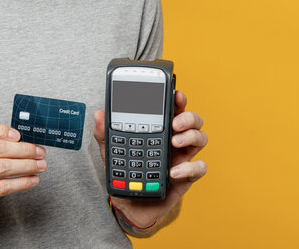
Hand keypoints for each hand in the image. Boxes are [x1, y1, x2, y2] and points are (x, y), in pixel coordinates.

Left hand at [93, 90, 207, 228]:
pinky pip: (199, 168)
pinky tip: (174, 172)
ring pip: (200, 139)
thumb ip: (105, 134)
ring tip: (175, 141)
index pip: (171, 109)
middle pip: (192, 120)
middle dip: (188, 116)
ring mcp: (182, 158)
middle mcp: (174, 140)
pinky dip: (190, 168)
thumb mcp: (112, 153)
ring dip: (191, 136)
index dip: (177, 99)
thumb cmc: (126, 175)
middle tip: (175, 121)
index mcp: (158, 130)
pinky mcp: (186, 177)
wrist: (130, 205)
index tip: (175, 93)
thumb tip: (98, 115)